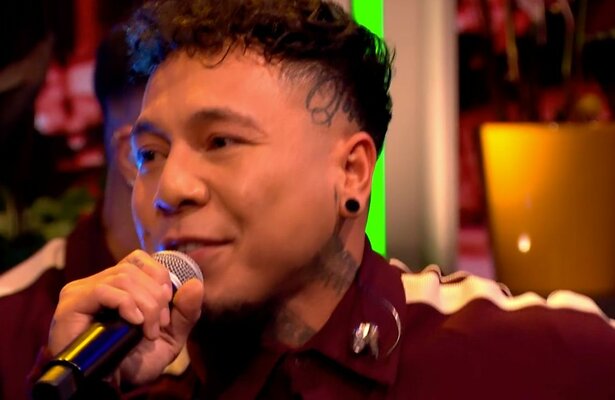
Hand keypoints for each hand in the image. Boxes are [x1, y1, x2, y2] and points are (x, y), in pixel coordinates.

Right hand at [48, 250, 203, 384]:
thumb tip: (196, 283)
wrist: (109, 387)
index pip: (140, 258)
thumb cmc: (135, 362)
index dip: (159, 278)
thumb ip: (185, 312)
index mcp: (117, 284)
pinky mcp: (71, 305)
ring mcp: (81, 292)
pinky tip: (135, 322)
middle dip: (156, 297)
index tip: (166, 311)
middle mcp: (97, 283)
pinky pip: (103, 290)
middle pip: (134, 269)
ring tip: (148, 331)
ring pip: (123, 277)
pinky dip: (126, 304)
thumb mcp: (170, 338)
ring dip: (145, 304)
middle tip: (159, 325)